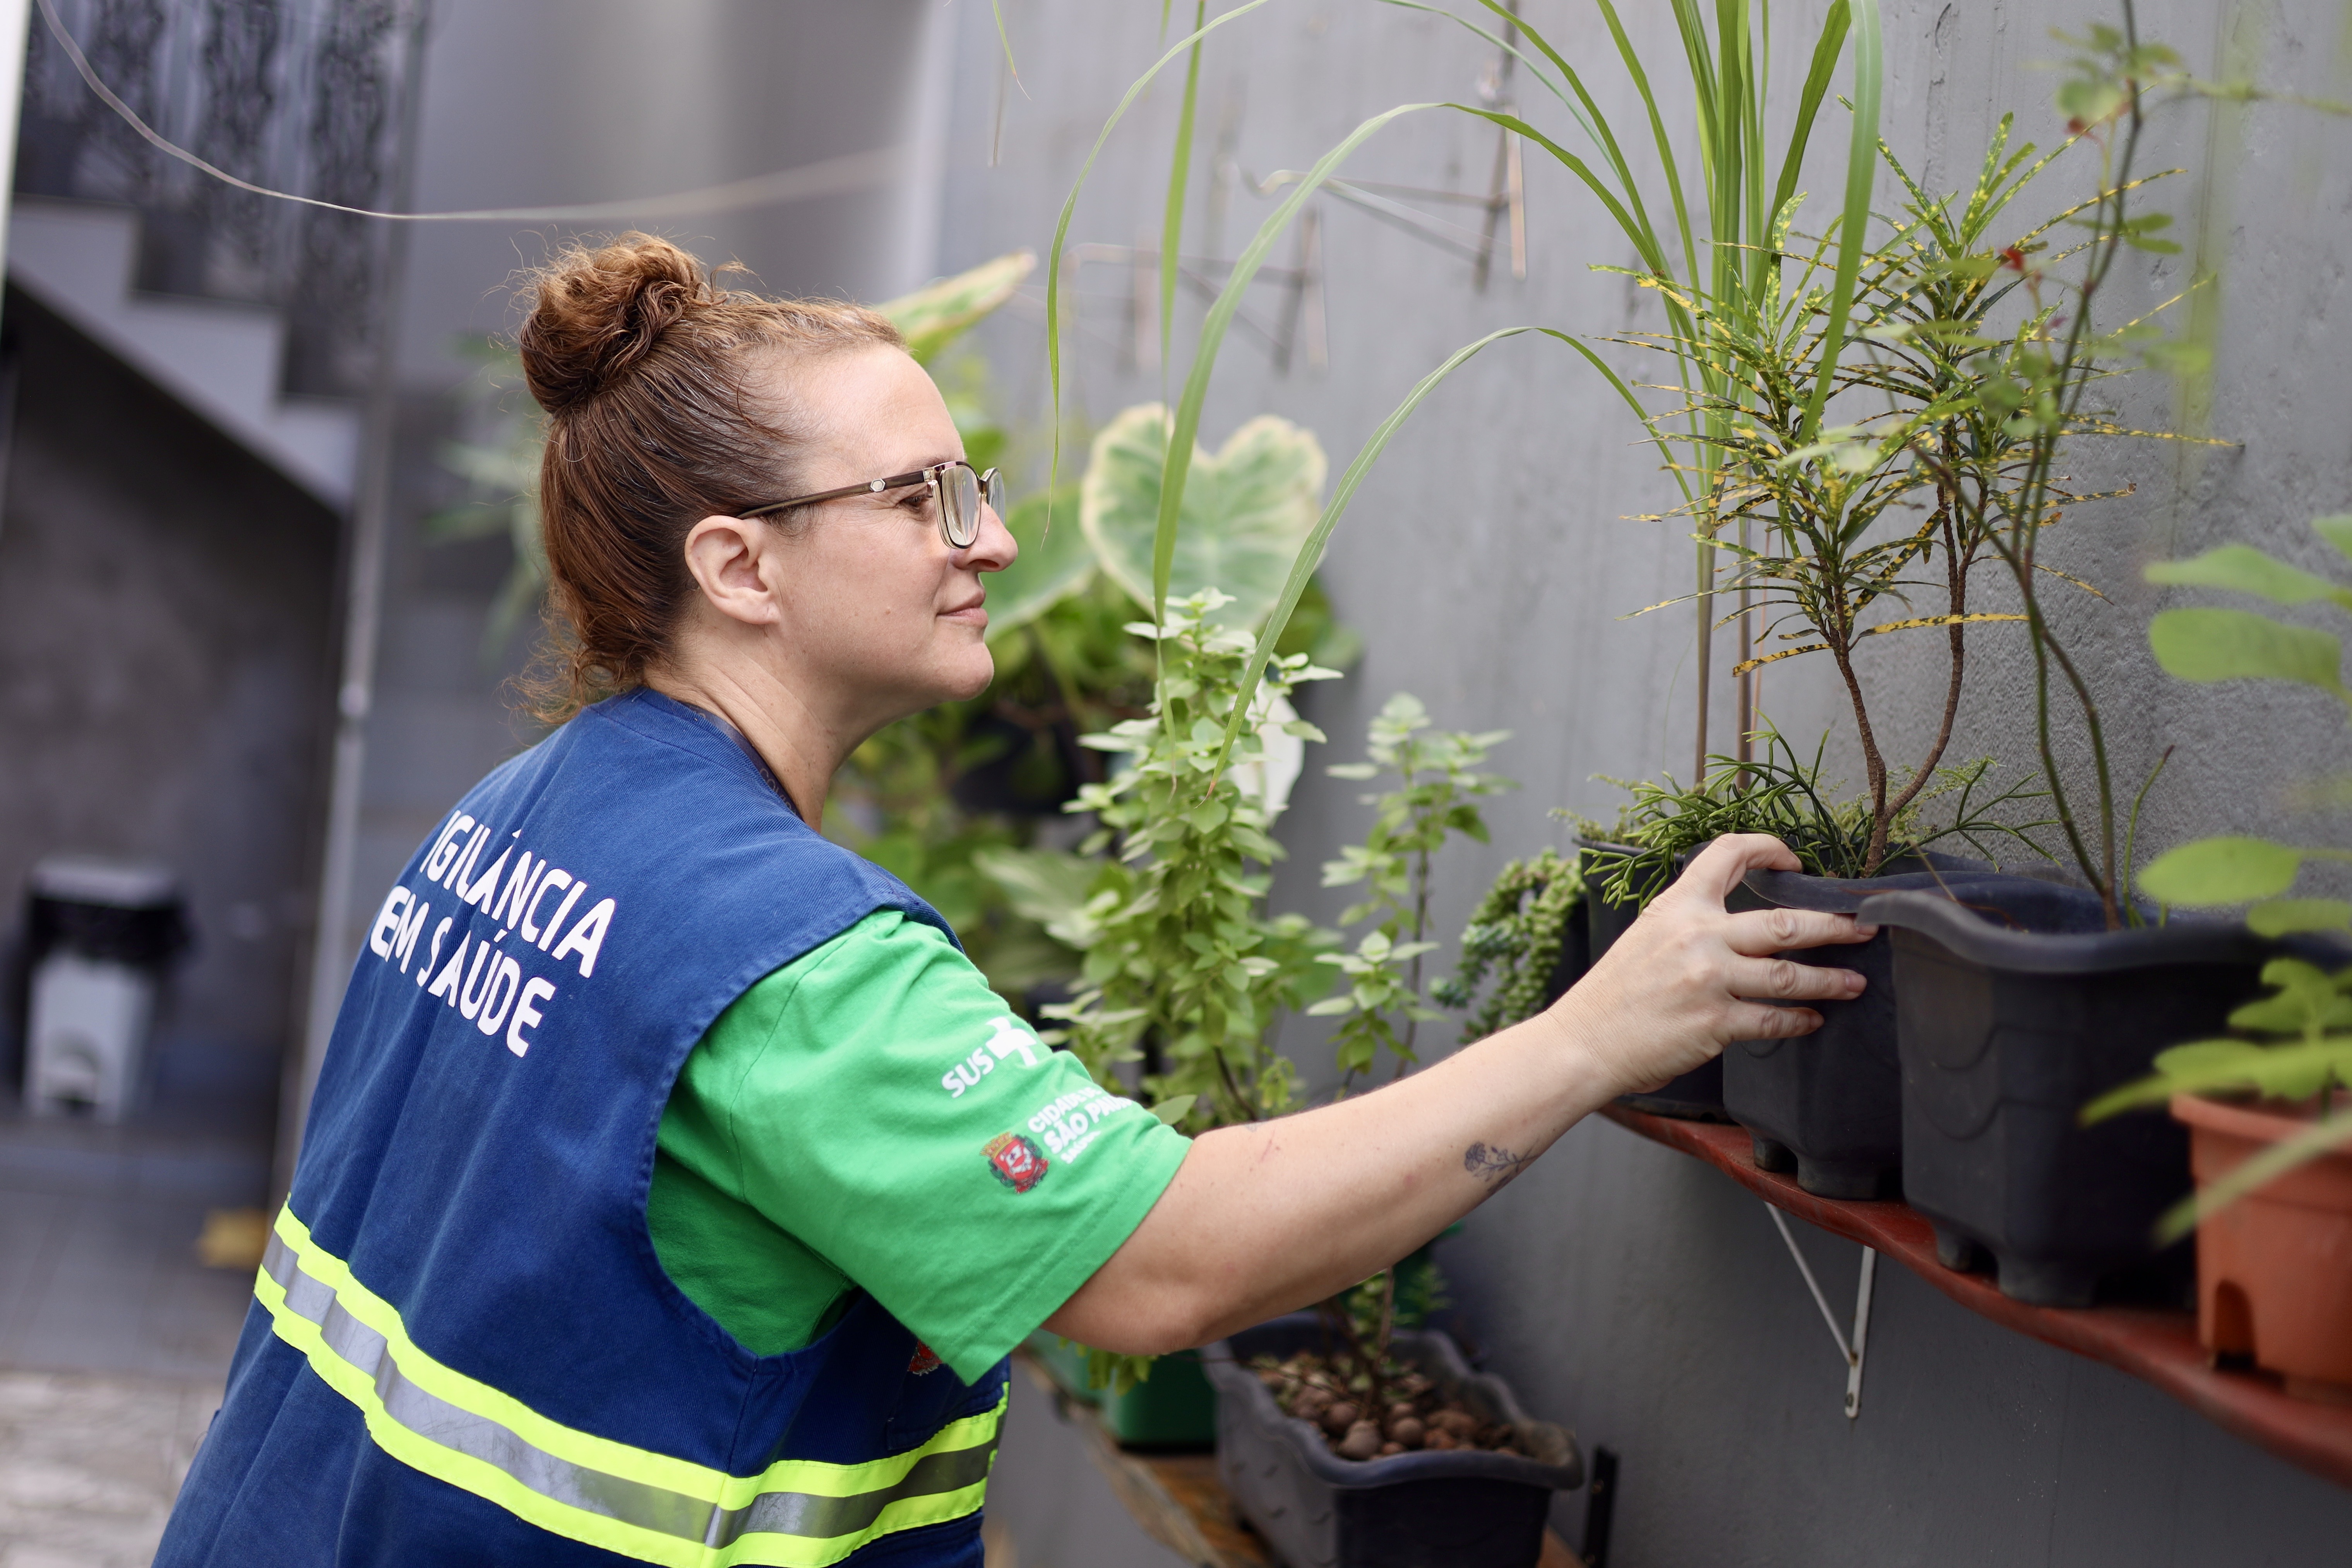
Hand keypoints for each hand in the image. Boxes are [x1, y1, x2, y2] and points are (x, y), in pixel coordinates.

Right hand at [1546, 834, 1875, 1095]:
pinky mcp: (1715, 1024)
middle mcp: (1697, 937)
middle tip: (1864, 927)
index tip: (1793, 860)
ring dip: (1830, 979)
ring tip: (1855, 982)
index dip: (1767, 848)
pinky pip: (1772, 1020)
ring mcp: (1708, 980)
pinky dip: (1798, 1020)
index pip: (1727, 854)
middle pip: (1785, 922)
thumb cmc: (1614, 993)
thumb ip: (1691, 922)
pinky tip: (1811, 1020)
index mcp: (1677, 907)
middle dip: (1834, 925)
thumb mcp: (1646, 936)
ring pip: (1789, 975)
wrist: (1583, 1041)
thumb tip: (1743, 924)